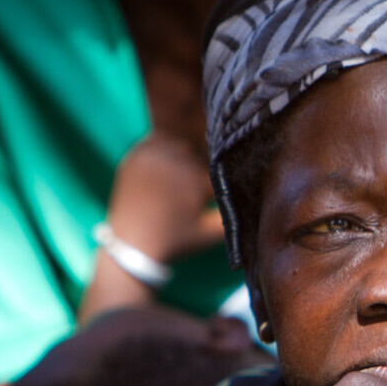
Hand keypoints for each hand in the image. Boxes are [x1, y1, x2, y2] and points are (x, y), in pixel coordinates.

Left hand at [78, 133, 226, 318]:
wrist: (132, 244)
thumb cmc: (176, 240)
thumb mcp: (209, 234)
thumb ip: (234, 218)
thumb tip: (254, 203)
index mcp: (195, 179)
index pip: (217, 170)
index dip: (216, 183)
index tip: (210, 196)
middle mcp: (174, 162)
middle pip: (199, 156)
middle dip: (199, 171)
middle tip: (191, 193)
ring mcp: (152, 155)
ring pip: (180, 146)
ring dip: (183, 159)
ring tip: (178, 181)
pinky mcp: (136, 154)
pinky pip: (158, 141)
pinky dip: (164, 150)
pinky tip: (165, 168)